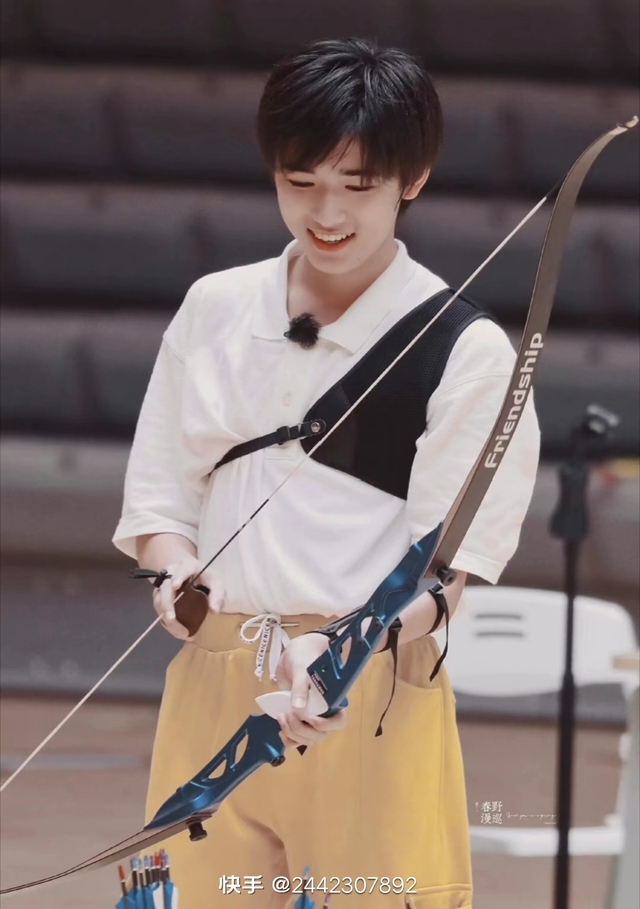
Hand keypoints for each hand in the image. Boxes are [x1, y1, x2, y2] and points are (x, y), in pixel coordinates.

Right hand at [152, 555, 224, 640]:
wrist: (188, 571)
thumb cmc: (204, 577)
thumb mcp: (216, 582)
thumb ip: (218, 594)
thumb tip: (214, 611)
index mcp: (187, 566)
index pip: (182, 569)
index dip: (178, 576)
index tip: (175, 585)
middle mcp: (171, 573)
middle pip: (165, 588)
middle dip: (167, 605)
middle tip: (172, 621)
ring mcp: (162, 584)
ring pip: (159, 599)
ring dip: (166, 617)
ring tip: (181, 633)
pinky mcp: (158, 594)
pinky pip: (159, 608)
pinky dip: (166, 621)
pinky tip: (177, 631)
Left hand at [274, 633, 347, 748]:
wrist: (293, 655)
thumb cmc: (304, 657)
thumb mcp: (302, 668)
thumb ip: (301, 686)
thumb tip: (298, 706)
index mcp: (333, 699)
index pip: (339, 721)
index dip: (326, 725)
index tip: (310, 718)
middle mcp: (324, 712)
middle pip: (320, 734)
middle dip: (303, 730)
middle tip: (288, 714)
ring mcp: (310, 717)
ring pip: (308, 738)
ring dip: (294, 734)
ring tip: (281, 717)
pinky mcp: (298, 720)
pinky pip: (297, 739)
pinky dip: (289, 740)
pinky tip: (281, 732)